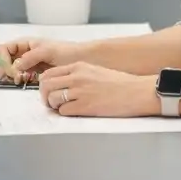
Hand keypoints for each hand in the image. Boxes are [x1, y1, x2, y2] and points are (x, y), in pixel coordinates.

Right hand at [0, 38, 88, 82]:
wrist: (83, 60)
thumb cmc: (67, 52)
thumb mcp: (47, 51)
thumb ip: (29, 57)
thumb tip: (14, 67)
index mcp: (26, 44)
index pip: (4, 49)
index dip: (2, 58)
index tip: (7, 69)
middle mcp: (25, 54)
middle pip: (5, 60)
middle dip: (3, 68)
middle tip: (8, 77)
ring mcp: (29, 65)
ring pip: (11, 70)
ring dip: (10, 76)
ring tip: (18, 80)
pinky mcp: (35, 75)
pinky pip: (21, 78)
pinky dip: (19, 81)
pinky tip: (23, 82)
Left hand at [38, 61, 156, 117]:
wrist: (137, 91)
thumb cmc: (120, 83)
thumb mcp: (95, 71)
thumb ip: (77, 75)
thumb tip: (62, 84)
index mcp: (78, 66)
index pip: (49, 73)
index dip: (44, 84)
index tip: (48, 91)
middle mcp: (76, 77)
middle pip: (45, 85)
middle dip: (44, 95)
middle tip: (50, 102)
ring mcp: (80, 91)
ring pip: (51, 98)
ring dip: (53, 105)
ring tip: (61, 108)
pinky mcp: (86, 106)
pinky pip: (64, 111)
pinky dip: (64, 113)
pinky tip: (73, 112)